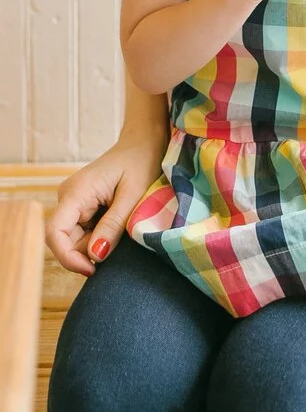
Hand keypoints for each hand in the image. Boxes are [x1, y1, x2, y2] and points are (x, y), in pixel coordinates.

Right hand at [45, 126, 166, 274]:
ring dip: (97, 243)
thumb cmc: (142, 161)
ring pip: (76, 238)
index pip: (54, 233)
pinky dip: (100, 235)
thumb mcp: (133, 195)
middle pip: (65, 240)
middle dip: (88, 251)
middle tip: (119, 244)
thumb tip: (94, 256)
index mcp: (76, 192)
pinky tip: (117, 223)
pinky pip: (84, 230)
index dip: (68, 258)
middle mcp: (68, 197)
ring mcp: (73, 201)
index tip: (93, 269)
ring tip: (122, 226)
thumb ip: (113, 225)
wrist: (145, 142)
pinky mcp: (81, 205)